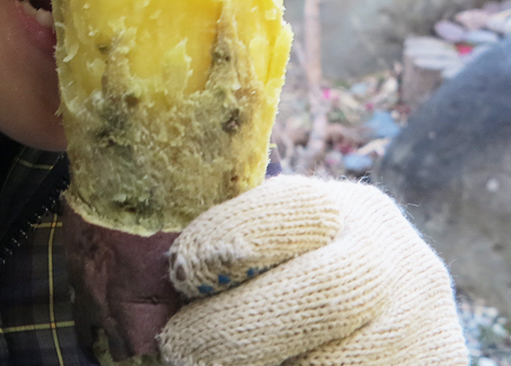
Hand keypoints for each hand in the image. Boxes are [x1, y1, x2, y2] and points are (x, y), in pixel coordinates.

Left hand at [157, 175, 467, 365]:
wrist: (382, 325)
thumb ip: (229, 251)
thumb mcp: (277, 250)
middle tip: (179, 347)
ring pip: (334, 363)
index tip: (180, 274)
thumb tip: (138, 267)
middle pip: (321, 294)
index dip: (229, 238)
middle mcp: (399, 265)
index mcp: (350, 213)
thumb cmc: (294, 279)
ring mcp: (422, 330)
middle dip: (235, 327)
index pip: (297, 209)